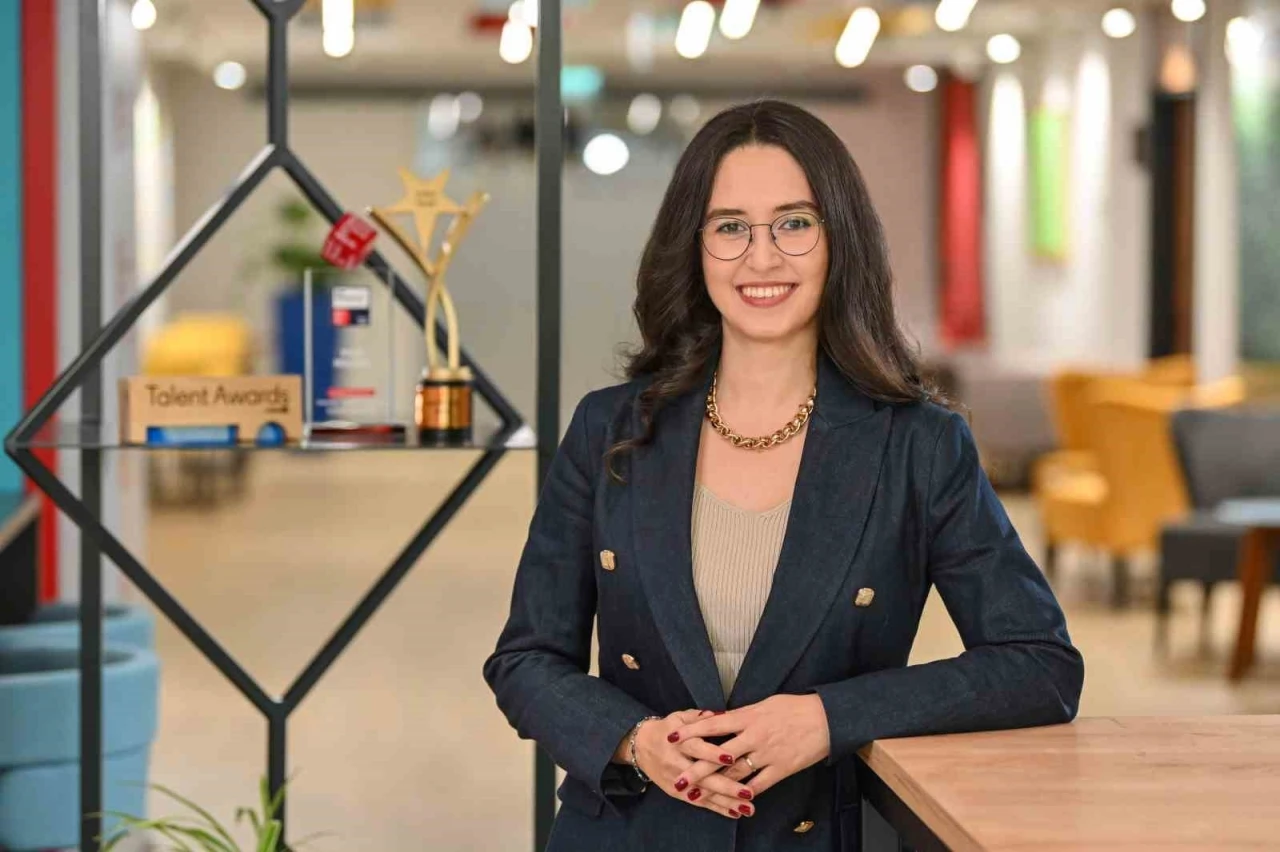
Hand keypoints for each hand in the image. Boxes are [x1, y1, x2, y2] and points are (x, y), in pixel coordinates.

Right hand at [622, 711, 755, 819]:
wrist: (640, 747)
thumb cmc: (666, 729)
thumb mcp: (679, 717)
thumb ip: (698, 717)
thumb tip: (717, 714)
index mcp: (678, 742)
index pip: (696, 749)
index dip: (712, 754)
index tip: (732, 758)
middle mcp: (676, 764)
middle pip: (703, 777)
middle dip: (726, 786)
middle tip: (748, 793)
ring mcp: (676, 782)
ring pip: (703, 794)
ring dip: (726, 803)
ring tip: (748, 808)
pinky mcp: (677, 794)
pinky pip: (699, 803)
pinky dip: (717, 809)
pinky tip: (735, 813)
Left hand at [668, 695, 830, 797]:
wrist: (827, 718)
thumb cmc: (795, 707)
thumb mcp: (766, 703)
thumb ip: (743, 715)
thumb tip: (723, 718)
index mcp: (748, 716)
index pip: (713, 724)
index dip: (691, 731)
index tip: (672, 737)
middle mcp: (754, 736)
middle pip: (719, 755)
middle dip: (696, 768)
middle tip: (677, 779)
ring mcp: (767, 754)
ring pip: (735, 773)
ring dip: (715, 785)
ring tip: (697, 794)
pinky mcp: (781, 769)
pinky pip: (759, 785)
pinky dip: (744, 794)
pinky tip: (731, 802)